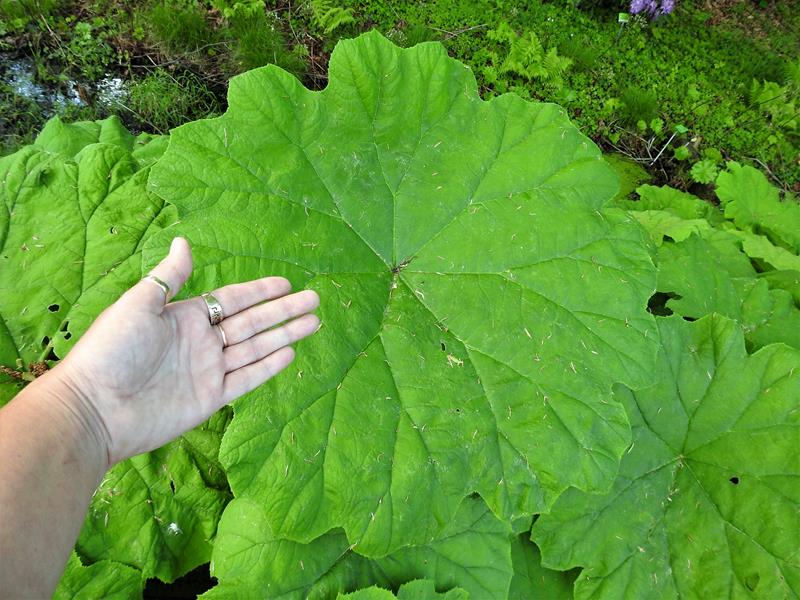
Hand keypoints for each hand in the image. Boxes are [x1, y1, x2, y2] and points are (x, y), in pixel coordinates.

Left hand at [49, 238, 319, 466]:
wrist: (96, 409)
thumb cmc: (110, 351)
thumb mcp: (138, 305)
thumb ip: (168, 277)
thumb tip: (183, 240)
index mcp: (185, 316)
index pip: (233, 299)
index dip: (260, 290)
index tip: (287, 282)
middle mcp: (201, 341)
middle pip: (252, 322)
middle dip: (283, 310)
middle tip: (315, 299)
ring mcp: (208, 370)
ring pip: (256, 348)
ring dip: (284, 335)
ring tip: (313, 323)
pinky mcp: (210, 398)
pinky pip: (247, 378)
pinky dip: (268, 366)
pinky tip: (290, 353)